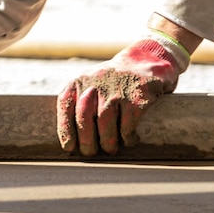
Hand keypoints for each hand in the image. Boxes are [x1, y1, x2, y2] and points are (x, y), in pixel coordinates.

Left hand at [56, 31, 189, 155]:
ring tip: (111, 149)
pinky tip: (130, 140)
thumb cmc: (117, 79)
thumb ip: (81, 102)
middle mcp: (97, 82)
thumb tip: (72, 140)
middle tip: (92, 153)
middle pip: (84, 118)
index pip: (66, 104)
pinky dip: (127, 137)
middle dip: (87, 141)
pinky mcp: (137, 97)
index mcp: (81, 79)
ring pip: (105, 123)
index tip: (69, 147)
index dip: (65, 129)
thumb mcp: (94, 81)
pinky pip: (128, 124)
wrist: (147, 60)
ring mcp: (117, 89)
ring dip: (107, 142)